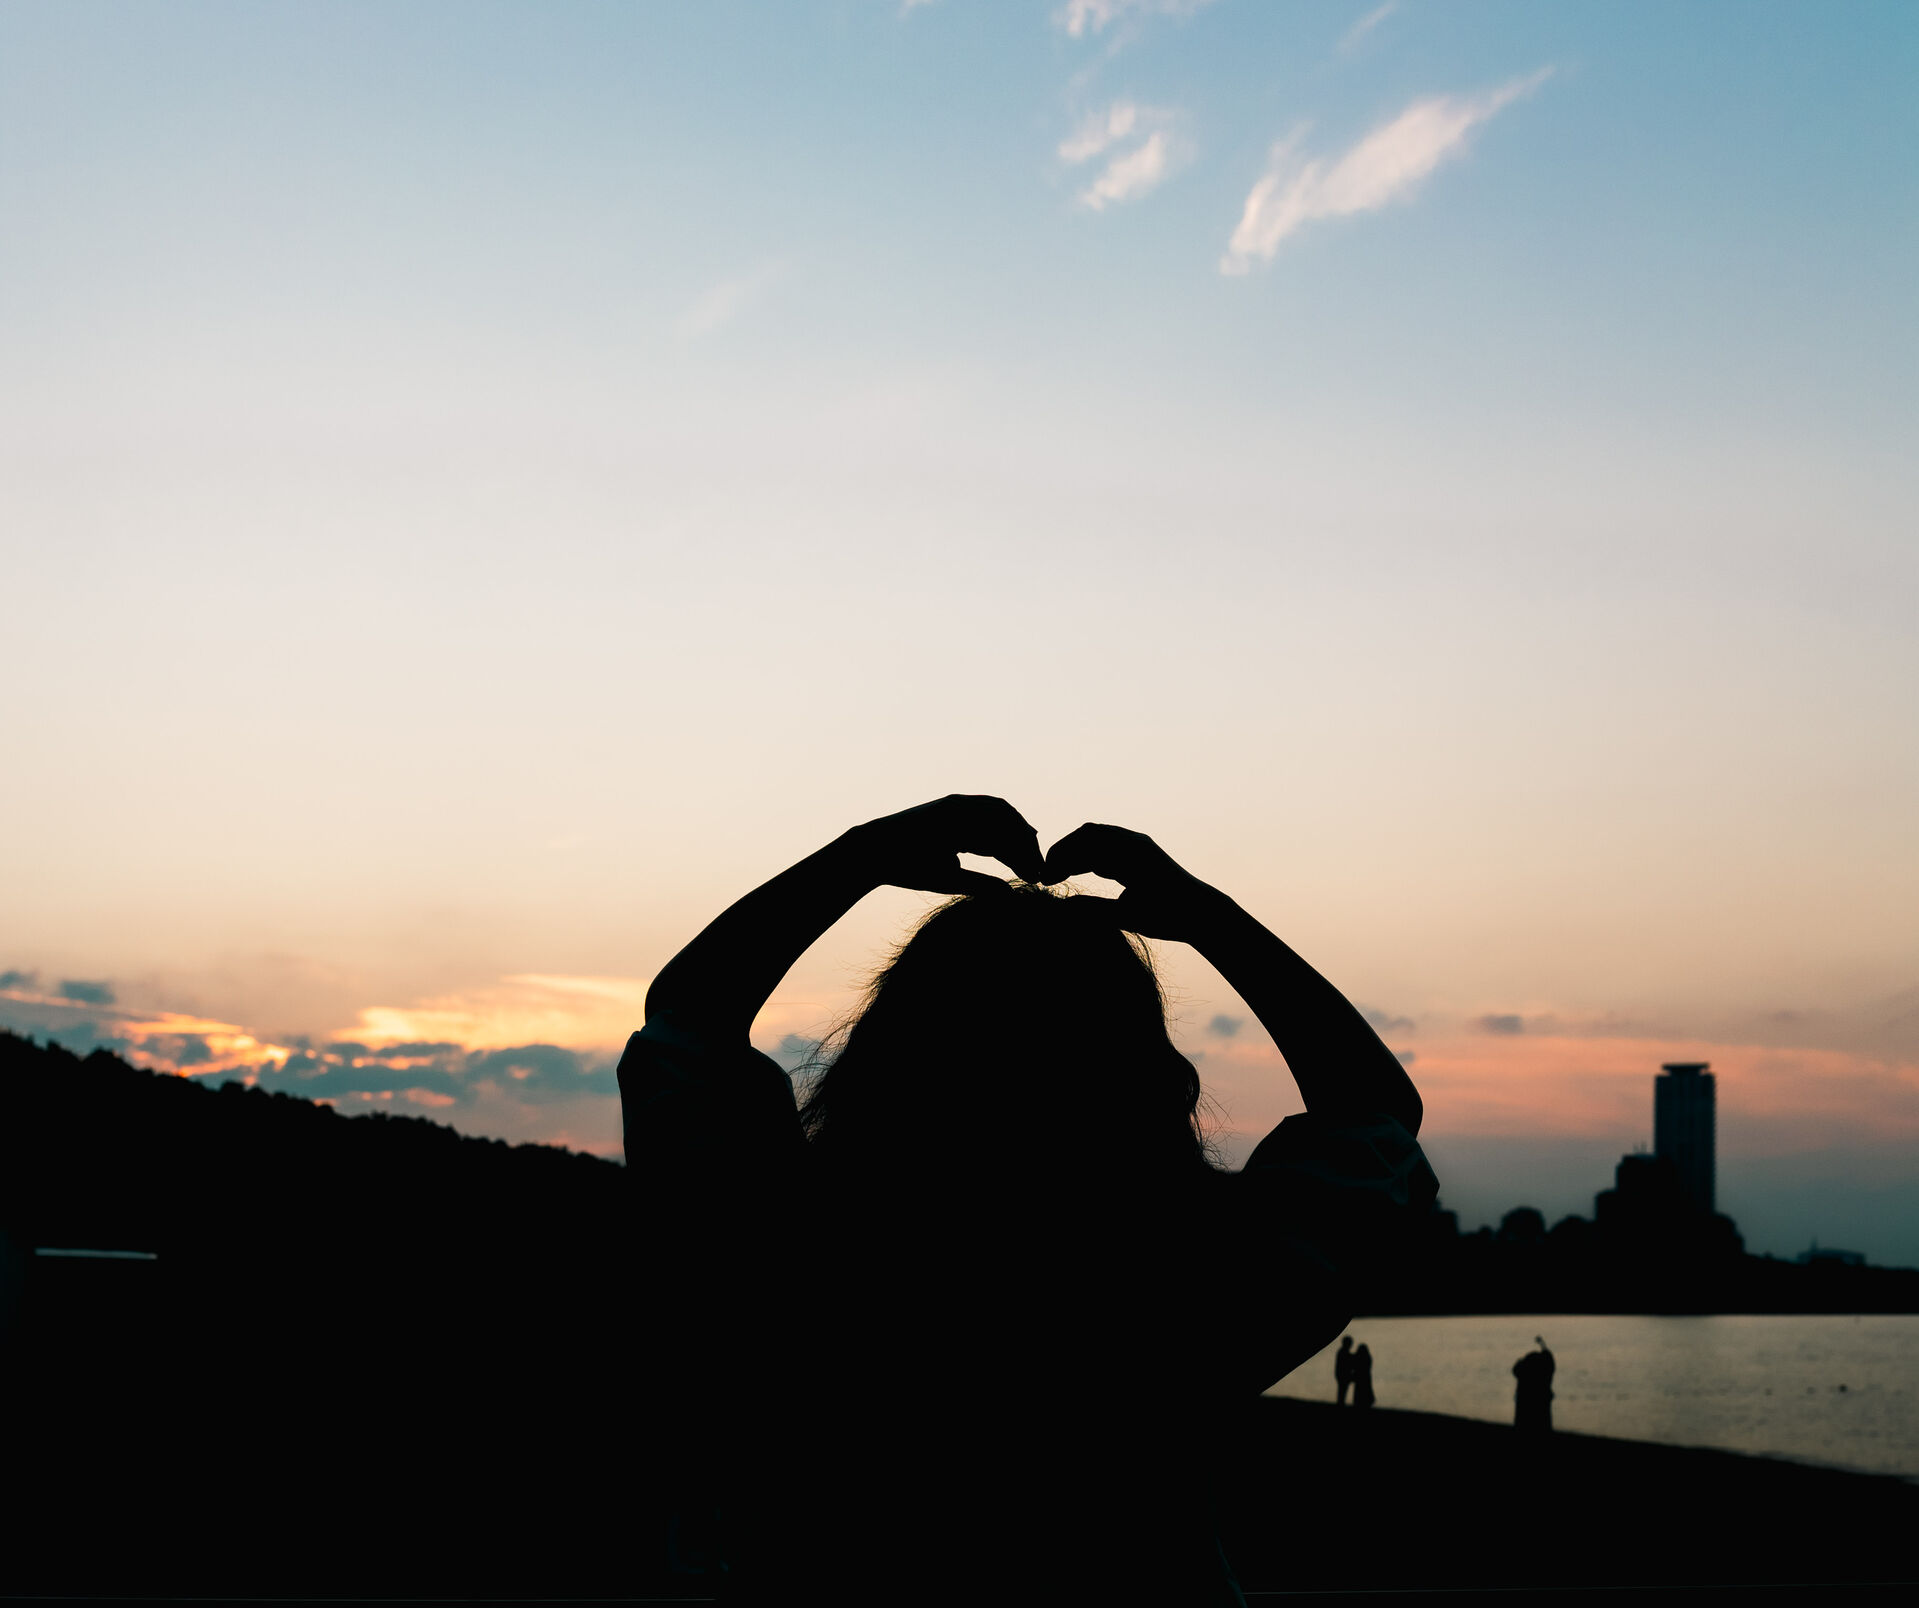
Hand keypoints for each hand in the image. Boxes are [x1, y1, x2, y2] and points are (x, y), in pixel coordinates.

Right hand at [845, 794, 1045, 896]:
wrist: (874, 854)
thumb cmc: (907, 867)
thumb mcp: (951, 877)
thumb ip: (979, 882)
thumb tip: (1008, 894)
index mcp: (963, 826)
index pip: (1001, 834)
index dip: (1020, 852)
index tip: (1034, 874)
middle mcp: (963, 811)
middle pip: (1007, 822)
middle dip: (1026, 845)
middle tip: (1041, 870)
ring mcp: (957, 806)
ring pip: (1002, 815)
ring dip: (1021, 838)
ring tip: (1033, 864)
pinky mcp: (950, 807)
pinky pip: (987, 815)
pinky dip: (1007, 832)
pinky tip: (1019, 852)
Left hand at [1039, 822, 1227, 941]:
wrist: (1198, 917)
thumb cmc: (1165, 917)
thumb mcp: (1120, 913)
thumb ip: (1094, 907)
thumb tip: (1065, 905)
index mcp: (1127, 856)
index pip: (1088, 846)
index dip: (1064, 858)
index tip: (1047, 877)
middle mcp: (1131, 844)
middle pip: (1086, 834)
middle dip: (1061, 850)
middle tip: (1043, 873)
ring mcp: (1138, 844)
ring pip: (1092, 833)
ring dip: (1067, 849)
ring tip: (1050, 871)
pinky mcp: (1142, 849)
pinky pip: (1104, 841)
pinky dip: (1080, 852)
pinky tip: (1065, 870)